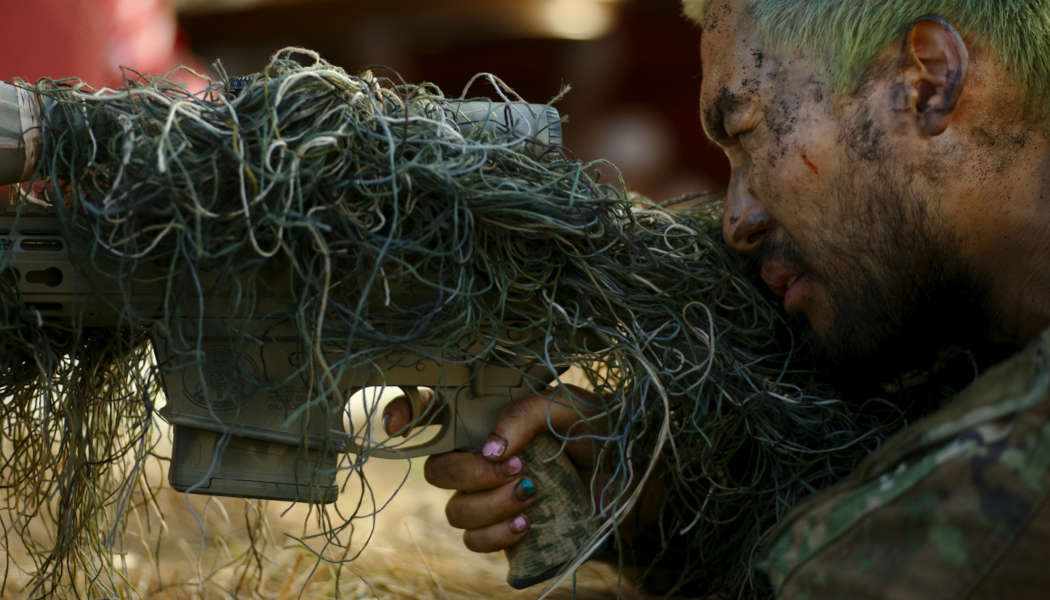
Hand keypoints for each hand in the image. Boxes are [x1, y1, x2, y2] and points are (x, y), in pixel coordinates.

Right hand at [383, 384, 599, 552]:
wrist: (639, 478)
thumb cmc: (603, 432)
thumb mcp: (569, 407)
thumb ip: (525, 414)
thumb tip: (489, 448)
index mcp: (492, 417)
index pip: (434, 410)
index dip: (407, 413)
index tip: (398, 427)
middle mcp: (485, 456)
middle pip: (438, 469)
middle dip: (469, 472)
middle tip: (514, 466)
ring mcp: (493, 496)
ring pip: (455, 510)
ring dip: (490, 504)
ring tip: (533, 494)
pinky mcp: (507, 530)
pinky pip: (476, 542)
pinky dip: (497, 534)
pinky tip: (528, 522)